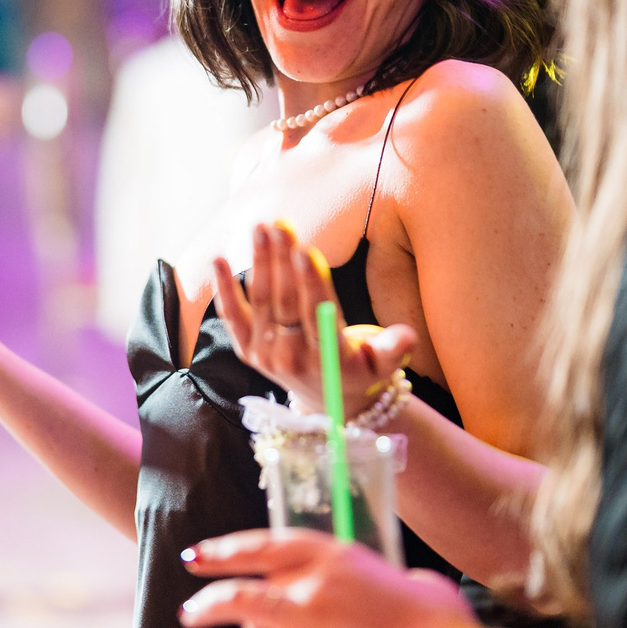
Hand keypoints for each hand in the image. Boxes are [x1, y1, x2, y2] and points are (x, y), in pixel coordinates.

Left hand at [150, 528, 478, 627]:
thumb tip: (406, 588)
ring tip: (186, 619)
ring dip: (203, 611)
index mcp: (343, 557)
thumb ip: (403, 583)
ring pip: (233, 605)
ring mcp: (301, 619)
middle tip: (192, 571)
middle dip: (215, 568)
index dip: (240, 545)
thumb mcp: (425, 589)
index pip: (278, 543)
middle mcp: (314, 580)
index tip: (214, 549)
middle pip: (248, 568)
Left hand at [212, 221, 417, 413]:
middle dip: (283, 261)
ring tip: (262, 228)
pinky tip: (218, 260)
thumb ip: (394, 349)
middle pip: (286, 302)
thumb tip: (408, 336)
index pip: (317, 316)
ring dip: (260, 261)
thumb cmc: (361, 372)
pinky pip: (232, 316)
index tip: (307, 251)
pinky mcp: (247, 349)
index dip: (311, 283)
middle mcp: (291, 359)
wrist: (326, 402)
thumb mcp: (384, 366)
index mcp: (327, 360)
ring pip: (262, 300)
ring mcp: (265, 354)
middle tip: (281, 225)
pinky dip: (224, 289)